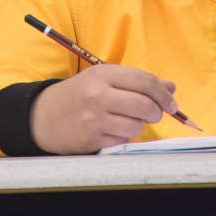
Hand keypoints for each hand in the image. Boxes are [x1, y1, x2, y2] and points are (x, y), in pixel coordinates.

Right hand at [30, 64, 178, 153]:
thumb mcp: (104, 79)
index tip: (172, 103)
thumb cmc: (79, 94)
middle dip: (157, 112)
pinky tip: (113, 130)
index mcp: (103, 74)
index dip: (163, 93)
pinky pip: (122, 140)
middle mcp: (98, 95)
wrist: (43, 116)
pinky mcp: (91, 139)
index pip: (144, 81)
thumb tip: (171, 87)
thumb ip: (137, 81)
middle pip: (144, 104)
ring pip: (136, 126)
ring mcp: (94, 119)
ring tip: (129, 120)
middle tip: (156, 114)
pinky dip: (124, 136)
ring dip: (139, 125)